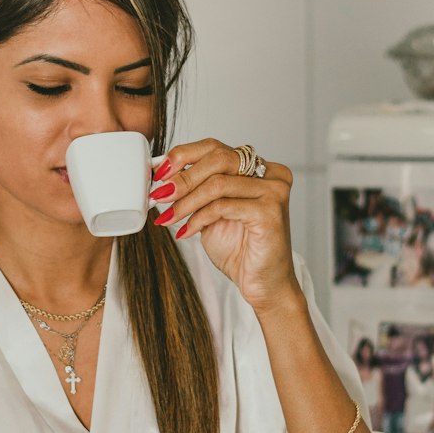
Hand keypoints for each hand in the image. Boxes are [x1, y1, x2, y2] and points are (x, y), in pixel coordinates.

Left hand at [150, 138, 297, 312]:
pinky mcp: (269, 211)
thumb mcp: (211, 211)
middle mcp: (271, 173)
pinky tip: (187, 232)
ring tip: (168, 217)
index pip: (216, 148)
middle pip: (218, 158)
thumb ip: (196, 189)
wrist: (261, 284)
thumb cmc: (239, 249)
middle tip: (159, 194)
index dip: (183, 155)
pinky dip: (199, 219)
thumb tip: (163, 173)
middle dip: (183, 177)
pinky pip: (222, 206)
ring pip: (217, 183)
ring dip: (186, 202)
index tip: (159, 172)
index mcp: (258, 167)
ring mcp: (273, 190)